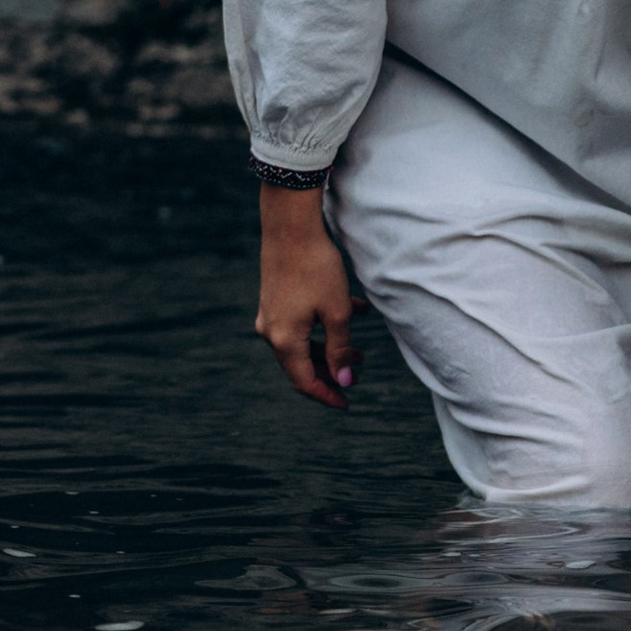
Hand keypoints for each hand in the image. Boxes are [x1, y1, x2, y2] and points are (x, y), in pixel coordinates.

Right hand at [256, 185, 355, 408]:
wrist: (290, 227)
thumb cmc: (317, 269)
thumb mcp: (337, 312)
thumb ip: (341, 349)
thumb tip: (345, 380)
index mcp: (284, 341)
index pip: (304, 382)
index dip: (327, 395)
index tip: (347, 403)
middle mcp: (271, 332)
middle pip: (301, 365)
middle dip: (331, 372)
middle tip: (358, 374)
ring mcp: (270, 315)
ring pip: (303, 343)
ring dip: (331, 349)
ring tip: (360, 350)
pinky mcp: (274, 299)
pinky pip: (300, 323)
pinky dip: (324, 326)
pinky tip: (354, 314)